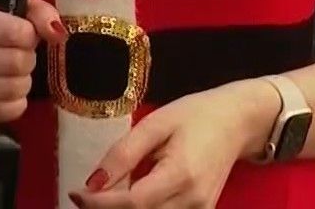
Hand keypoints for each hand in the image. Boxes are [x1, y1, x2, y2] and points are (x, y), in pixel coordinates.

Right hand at [0, 0, 65, 128]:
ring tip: (12, 77)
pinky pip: (7, 111)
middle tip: (19, 59)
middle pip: (17, 62)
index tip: (24, 37)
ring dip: (22, 83)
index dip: (29, 36)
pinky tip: (5, 95)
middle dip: (27, 61)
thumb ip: (35, 12)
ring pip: (14, 88)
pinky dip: (15, 104)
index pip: (15, 31)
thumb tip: (57, 30)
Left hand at [69, 78, 279, 207]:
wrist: (238, 122)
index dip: (98, 203)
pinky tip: (127, 198)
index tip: (75, 192)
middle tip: (86, 194)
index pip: (132, 203)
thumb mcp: (156, 123)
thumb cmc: (196, 115)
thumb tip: (93, 183)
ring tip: (104, 196)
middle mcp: (193, 202)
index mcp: (181, 174)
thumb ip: (123, 153)